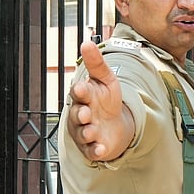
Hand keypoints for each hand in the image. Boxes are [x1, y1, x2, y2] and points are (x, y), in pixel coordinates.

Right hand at [66, 40, 134, 160]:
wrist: (115, 125)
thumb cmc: (107, 100)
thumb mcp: (106, 80)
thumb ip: (96, 63)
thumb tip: (86, 42)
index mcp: (84, 97)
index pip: (79, 93)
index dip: (80, 91)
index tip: (81, 88)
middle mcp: (82, 115)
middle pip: (78, 114)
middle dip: (81, 114)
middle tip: (87, 113)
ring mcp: (86, 132)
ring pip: (83, 133)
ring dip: (87, 132)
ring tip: (92, 131)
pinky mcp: (92, 147)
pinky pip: (92, 151)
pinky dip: (96, 151)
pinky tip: (101, 149)